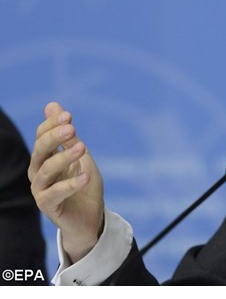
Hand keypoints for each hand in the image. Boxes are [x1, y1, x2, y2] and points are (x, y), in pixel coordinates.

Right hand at [28, 102, 104, 262]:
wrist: (90, 217)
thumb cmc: (84, 184)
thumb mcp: (80, 156)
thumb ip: (68, 135)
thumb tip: (52, 104)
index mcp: (45, 158)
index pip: (41, 137)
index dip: (52, 125)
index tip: (68, 115)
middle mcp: (38, 173)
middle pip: (39, 151)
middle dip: (54, 137)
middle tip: (72, 128)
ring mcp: (41, 190)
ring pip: (46, 171)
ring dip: (64, 157)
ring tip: (83, 148)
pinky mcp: (48, 207)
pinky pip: (55, 194)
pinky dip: (70, 184)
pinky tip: (86, 175)